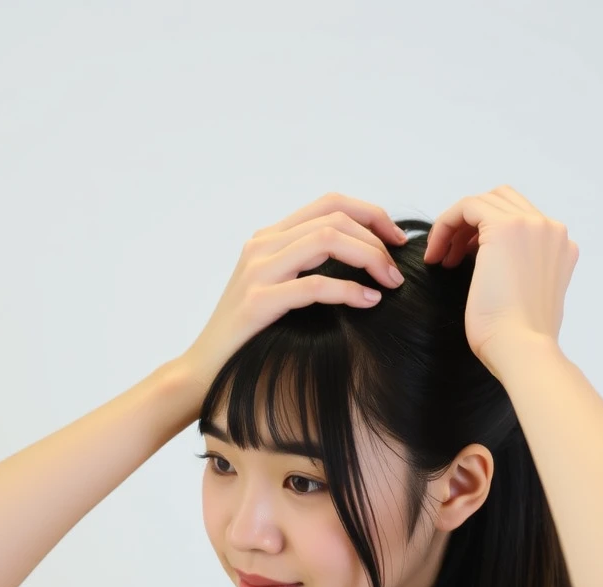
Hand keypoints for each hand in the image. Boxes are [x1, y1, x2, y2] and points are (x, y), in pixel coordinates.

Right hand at [180, 192, 406, 398]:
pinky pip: (315, 286)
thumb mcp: (279, 290)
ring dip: (368, 258)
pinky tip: (369, 302)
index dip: (372, 214)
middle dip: (376, 239)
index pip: (330, 203)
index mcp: (269, 237)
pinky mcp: (258, 301)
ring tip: (390, 283)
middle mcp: (262, 244)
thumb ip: (308, 269)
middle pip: (334, 218)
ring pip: (327, 240)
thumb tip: (363, 262)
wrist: (205, 368)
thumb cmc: (249, 336)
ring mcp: (258, 270)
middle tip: (397, 271)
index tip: (396, 241)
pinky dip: (349, 290)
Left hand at [423, 185, 578, 380]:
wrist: (521, 349)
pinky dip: (445, 224)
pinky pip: (467, 206)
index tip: (463, 260)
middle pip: (502, 203)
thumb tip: (498, 272)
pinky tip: (436, 254)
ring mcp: (532, 224)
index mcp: (560, 247)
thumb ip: (522, 275)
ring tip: (441, 258)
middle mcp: (551, 230)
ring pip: (484, 202)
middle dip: (470, 226)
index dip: (484, 235)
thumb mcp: (526, 300)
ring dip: (456, 226)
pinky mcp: (506, 227)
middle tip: (449, 256)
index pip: (519, 221)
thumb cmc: (517, 339)